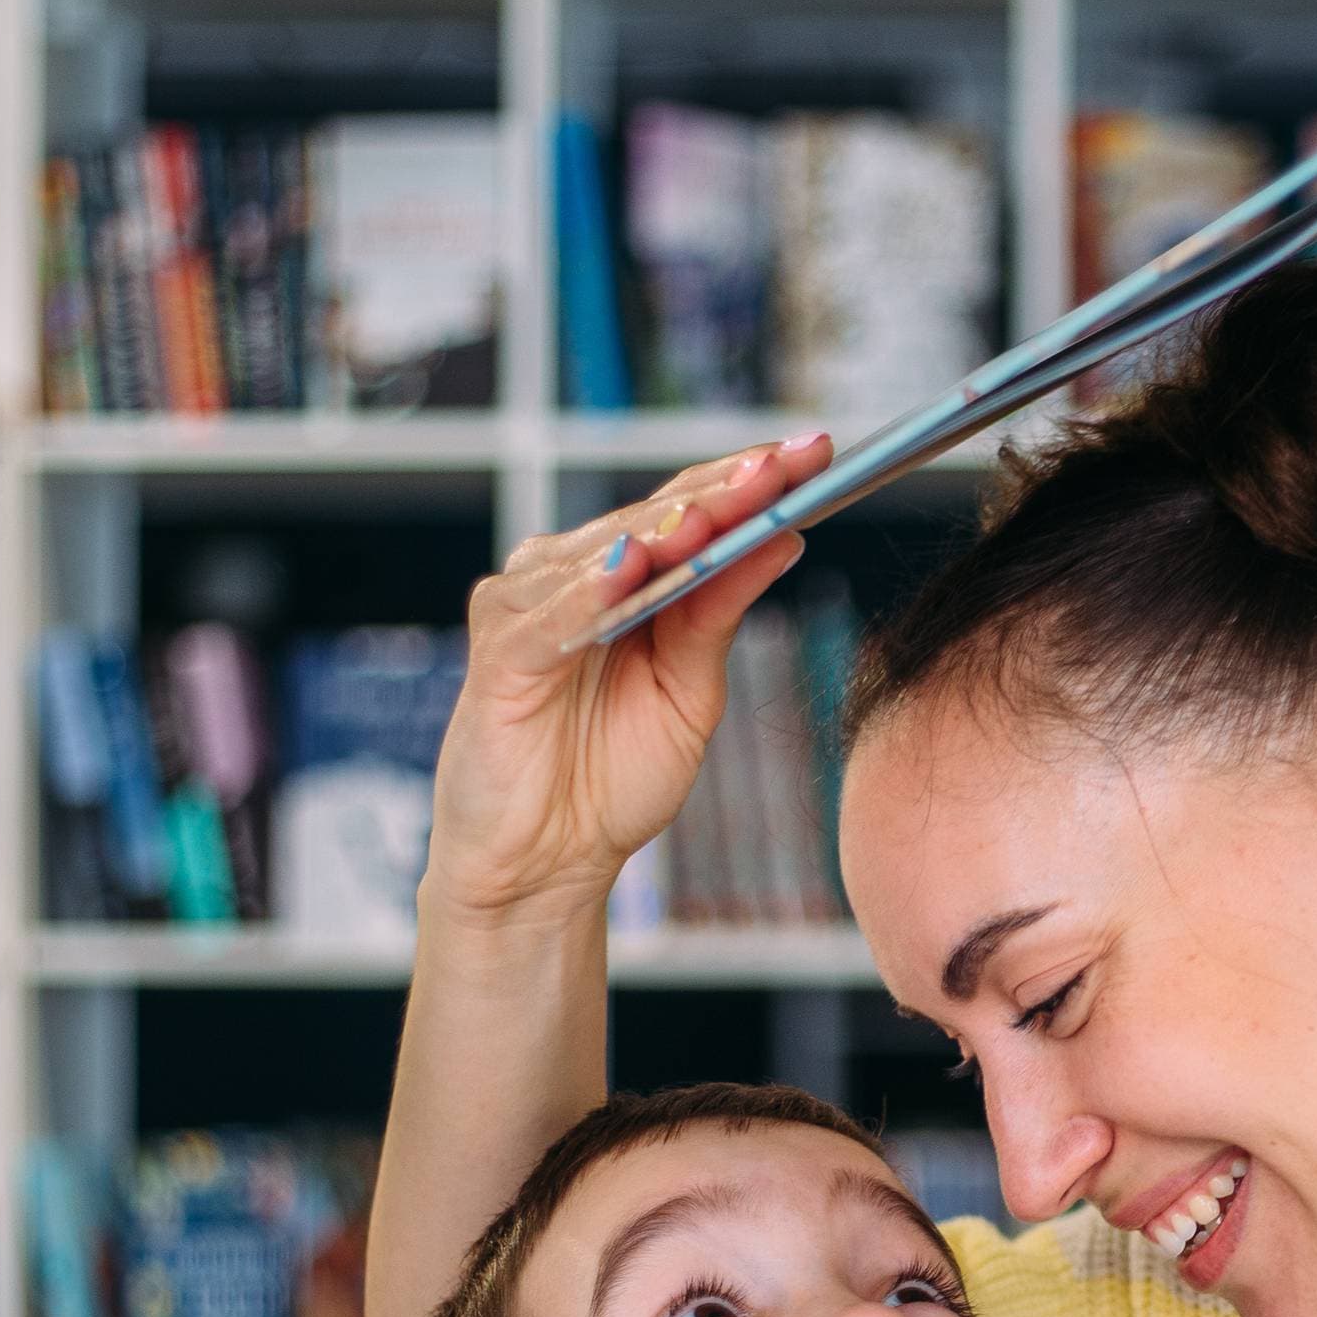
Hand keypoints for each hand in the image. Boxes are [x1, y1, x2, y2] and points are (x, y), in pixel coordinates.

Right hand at [426, 434, 832, 923]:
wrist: (545, 864)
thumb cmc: (610, 779)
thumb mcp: (690, 691)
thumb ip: (720, 614)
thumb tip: (785, 538)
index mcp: (625, 578)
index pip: (689, 510)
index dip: (750, 480)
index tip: (817, 452)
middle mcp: (572, 576)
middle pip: (653, 517)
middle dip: (721, 491)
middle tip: (778, 465)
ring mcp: (529, 607)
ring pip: (604, 553)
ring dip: (660, 530)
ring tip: (713, 511)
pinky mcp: (498, 653)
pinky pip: (553, 616)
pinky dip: (591, 590)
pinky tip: (630, 568)